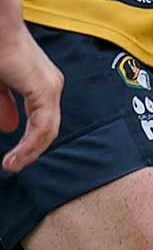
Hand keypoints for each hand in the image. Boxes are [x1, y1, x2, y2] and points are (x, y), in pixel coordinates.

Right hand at [0, 22, 59, 172]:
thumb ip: (4, 103)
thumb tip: (8, 127)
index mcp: (42, 84)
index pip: (42, 120)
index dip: (30, 140)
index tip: (14, 156)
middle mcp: (51, 86)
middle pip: (47, 128)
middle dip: (30, 150)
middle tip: (14, 165)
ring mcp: (50, 87)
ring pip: (47, 130)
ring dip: (30, 151)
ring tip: (12, 165)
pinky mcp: (45, 89)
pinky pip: (42, 125)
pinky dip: (30, 143)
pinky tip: (16, 156)